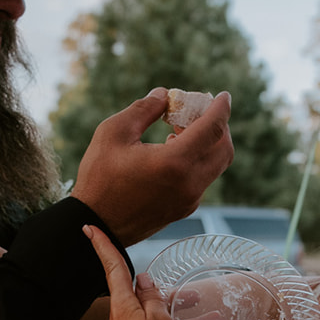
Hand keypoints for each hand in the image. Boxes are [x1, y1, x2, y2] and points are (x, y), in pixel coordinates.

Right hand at [72, 89, 232, 245]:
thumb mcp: (113, 133)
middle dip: (219, 126)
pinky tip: (171, 151)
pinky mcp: (183, 209)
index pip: (213, 130)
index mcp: (174, 163)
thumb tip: (164, 94)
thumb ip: (143, 109)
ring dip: (207, 144)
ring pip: (215, 165)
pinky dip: (197, 160)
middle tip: (198, 111)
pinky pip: (202, 179)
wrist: (96, 225)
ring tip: (178, 130)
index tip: (223, 95)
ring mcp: (189, 200)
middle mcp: (189, 184)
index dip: (221, 108)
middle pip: (223, 149)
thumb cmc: (99, 178)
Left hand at [84, 225, 189, 319]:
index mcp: (122, 308)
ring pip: (158, 319)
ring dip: (184, 318)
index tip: (87, 227)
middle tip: (194, 295)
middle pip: (144, 298)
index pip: (112, 268)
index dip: (101, 246)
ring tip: (213, 319)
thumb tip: (143, 280)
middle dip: (171, 296)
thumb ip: (153, 298)